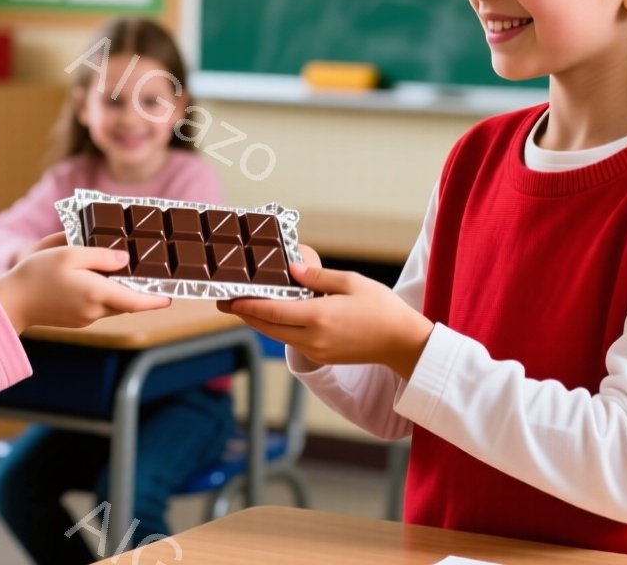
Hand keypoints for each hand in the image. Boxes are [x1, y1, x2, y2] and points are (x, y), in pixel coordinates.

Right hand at [0, 233, 169, 331]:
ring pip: (113, 304)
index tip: (172, 295)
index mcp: (97, 293)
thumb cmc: (36, 273)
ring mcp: (85, 318)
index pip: (137, 300)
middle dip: (141, 292)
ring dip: (122, 292)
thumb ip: (100, 255)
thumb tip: (124, 259)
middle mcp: (95, 310)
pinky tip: (100, 279)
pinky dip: (106, 294)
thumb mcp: (68, 253)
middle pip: (128, 302)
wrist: (11, 301)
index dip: (157, 299)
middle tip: (154, 275)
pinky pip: (99, 306)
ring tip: (127, 272)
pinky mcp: (76, 320)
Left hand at [218, 245, 433, 376]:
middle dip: (244, 314)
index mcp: (318, 318)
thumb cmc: (382, 308)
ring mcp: (316, 350)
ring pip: (277, 335)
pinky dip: (277, 327)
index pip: (272, 311)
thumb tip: (291, 269)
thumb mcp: (352, 282)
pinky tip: (274, 314)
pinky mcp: (321, 356)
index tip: (227, 297)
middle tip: (224, 301)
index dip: (246, 304)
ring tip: (244, 305)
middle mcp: (313, 338)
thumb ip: (318, 277)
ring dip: (259, 321)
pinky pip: (291, 340)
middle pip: (267, 327)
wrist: (402, 342)